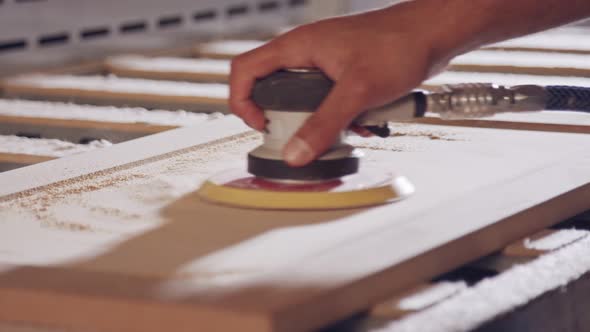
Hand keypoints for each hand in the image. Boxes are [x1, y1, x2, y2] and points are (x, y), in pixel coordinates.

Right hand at [230, 2, 450, 165]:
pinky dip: (342, 116)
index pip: (245, 70)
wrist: (432, 34)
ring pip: (304, 101)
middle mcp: (306, 54)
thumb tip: (296, 152)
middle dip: (289, 119)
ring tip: (345, 128)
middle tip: (305, 136)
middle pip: (272, 91)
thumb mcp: (356, 91)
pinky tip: (364, 121)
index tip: (261, 125)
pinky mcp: (342, 74)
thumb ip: (324, 124)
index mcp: (297, 47)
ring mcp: (324, 64)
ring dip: (322, 121)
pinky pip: (329, 102)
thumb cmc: (398, 44)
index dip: (242, 101)